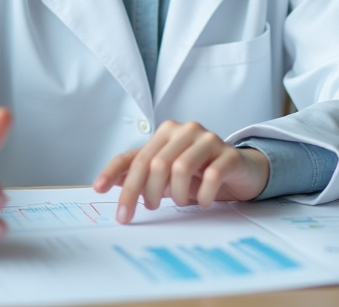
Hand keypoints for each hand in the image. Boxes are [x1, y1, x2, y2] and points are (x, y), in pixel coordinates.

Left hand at [92, 120, 270, 222]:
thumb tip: (106, 183)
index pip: (133, 156)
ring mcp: (208, 140)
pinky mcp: (228, 154)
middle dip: (145, 192)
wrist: (239, 169)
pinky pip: (211, 175)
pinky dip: (203, 194)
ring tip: (179, 203)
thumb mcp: (166, 171)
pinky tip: (202, 202)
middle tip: (147, 208)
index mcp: (165, 133)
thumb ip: (140, 172)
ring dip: (176, 194)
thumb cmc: (199, 171)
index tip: (98, 191)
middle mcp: (185, 131)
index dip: (113, 174)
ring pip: (181, 167)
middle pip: (155, 164)